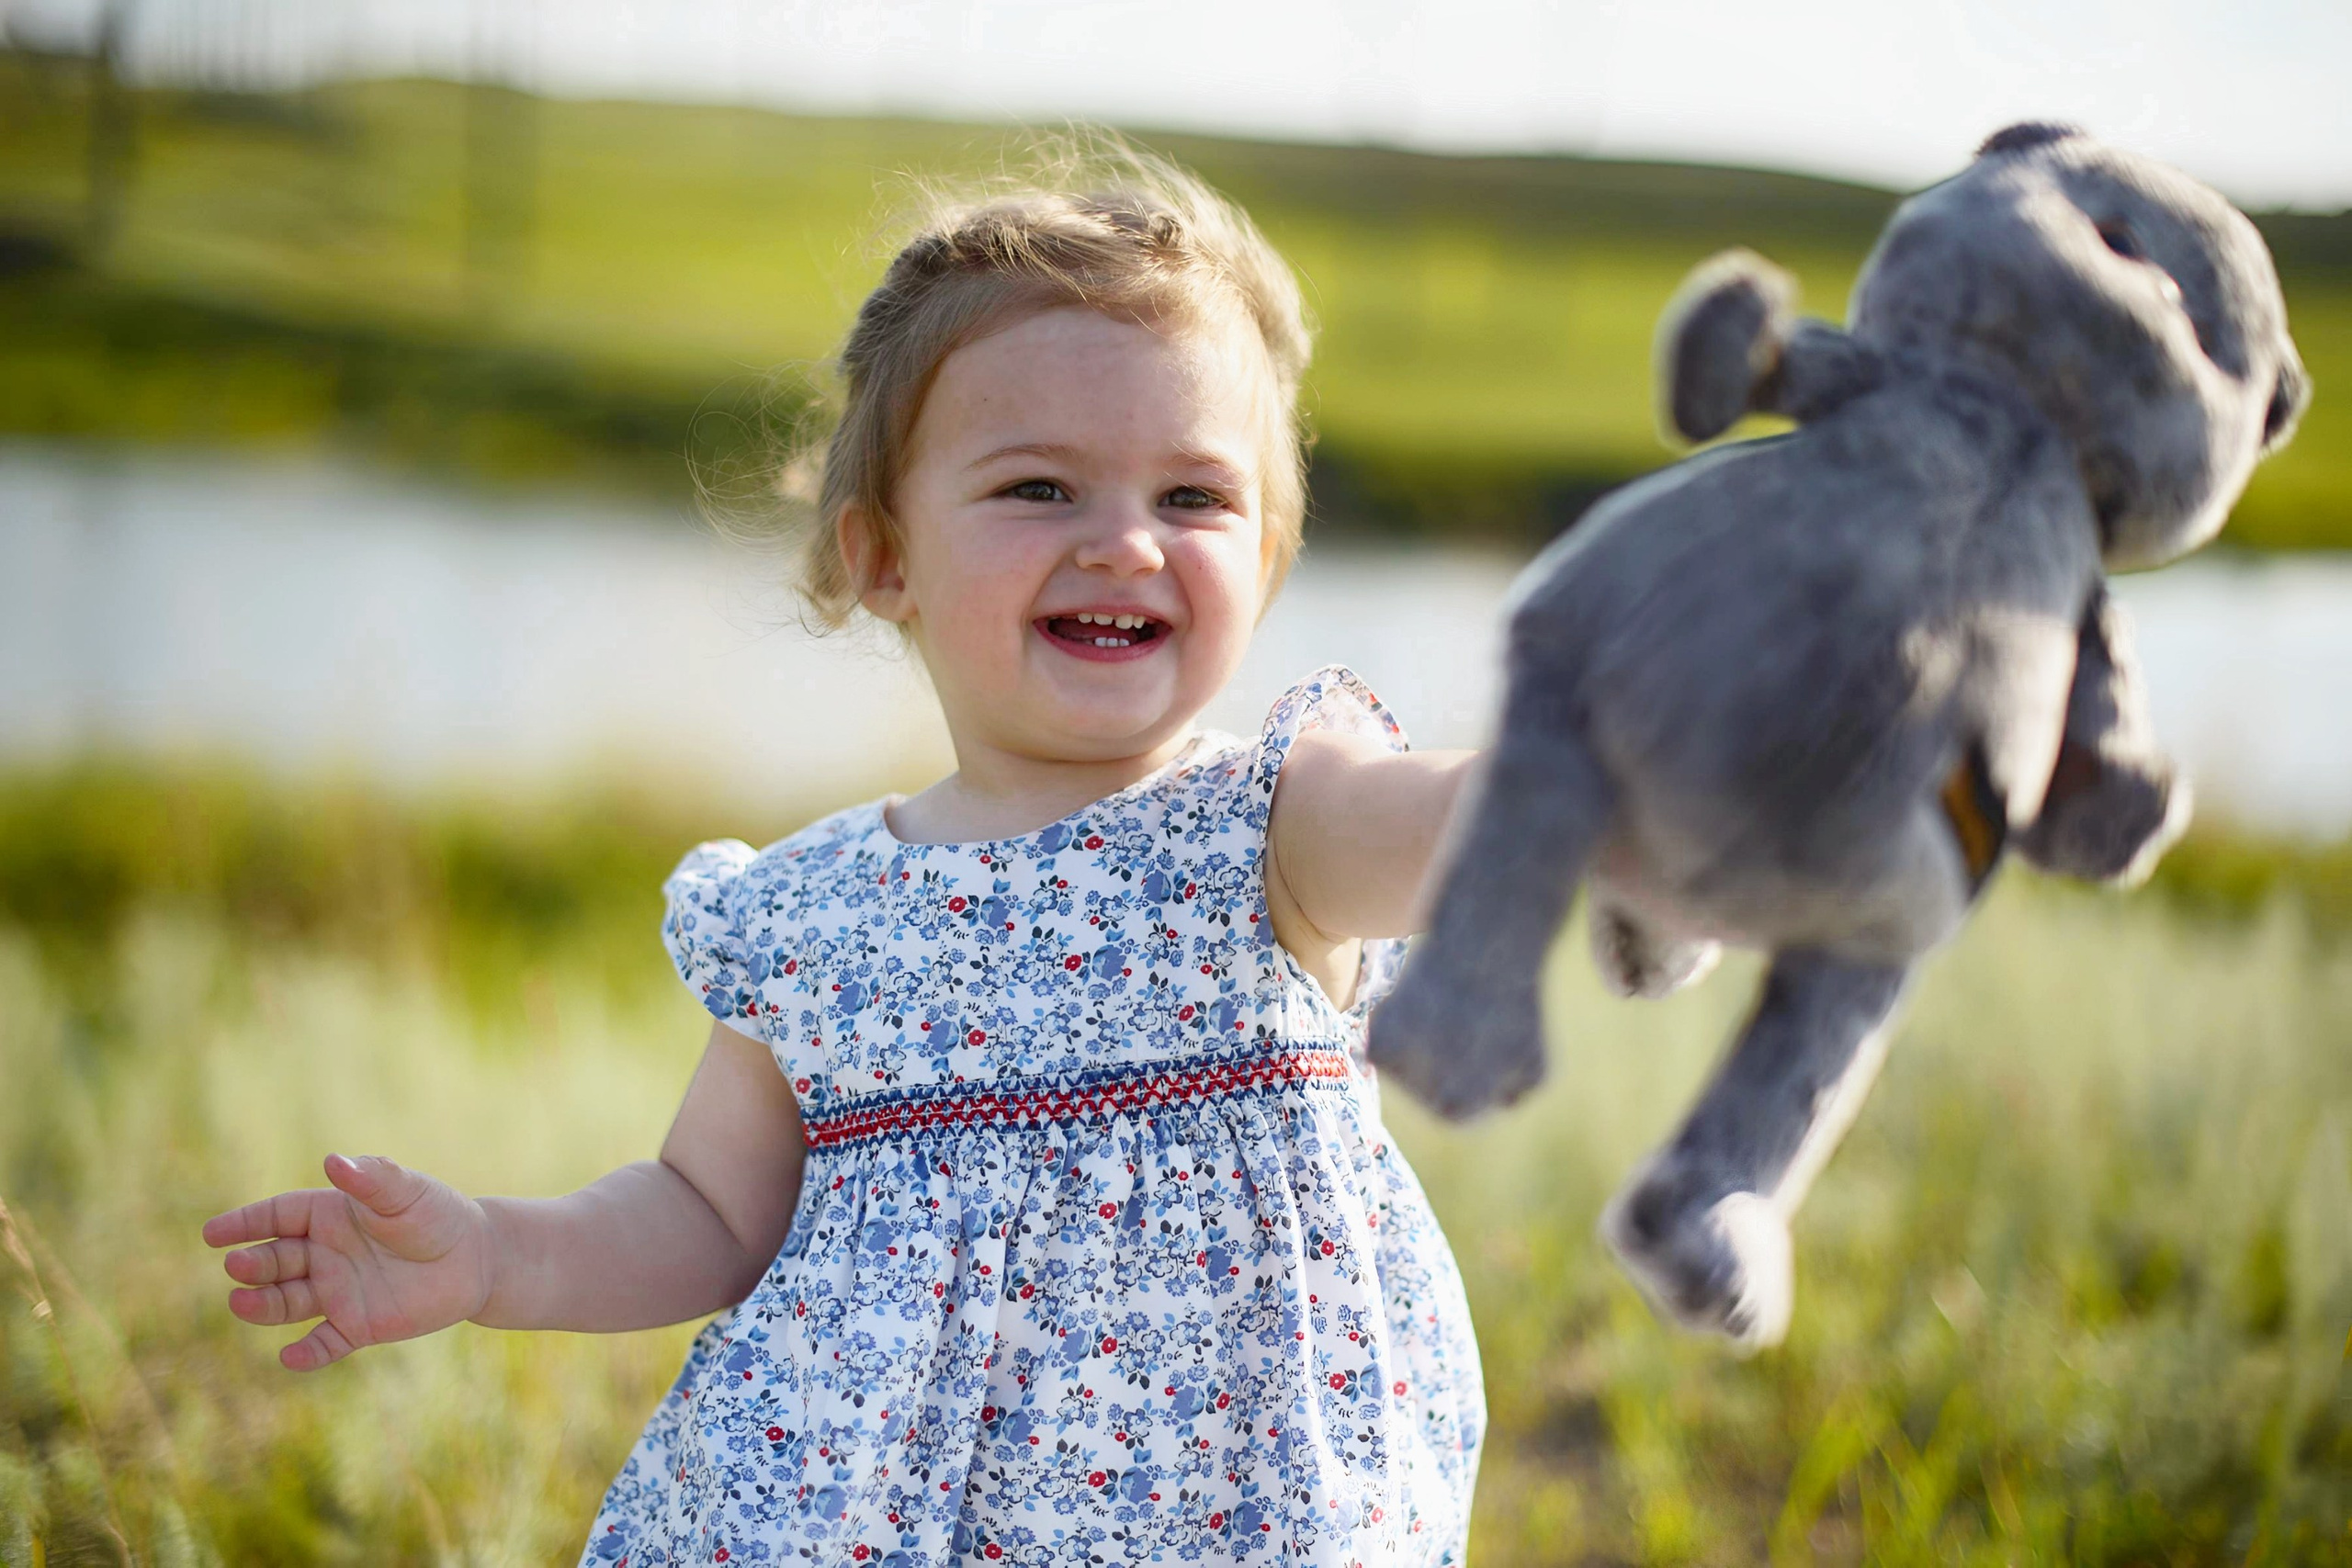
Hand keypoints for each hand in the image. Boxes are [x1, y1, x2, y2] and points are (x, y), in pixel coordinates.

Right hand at [202, 1154, 494, 1371]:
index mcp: (329, 1216)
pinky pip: (326, 1343)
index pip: (277, 1217)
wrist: (475, 1258)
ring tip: (241, 1303)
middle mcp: (324, 1255)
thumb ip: (371, 1179)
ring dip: (263, 1305)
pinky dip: (308, 1354)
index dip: (244, 1224)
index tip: (213, 1235)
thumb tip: (333, 1161)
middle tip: (238, 1267)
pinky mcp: (359, 1326)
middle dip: (253, 1265)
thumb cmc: (436, 1215)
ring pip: (288, 1302)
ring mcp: (338, 1292)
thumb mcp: (406, 1192)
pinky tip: (291, 1358)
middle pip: (276, 1260)